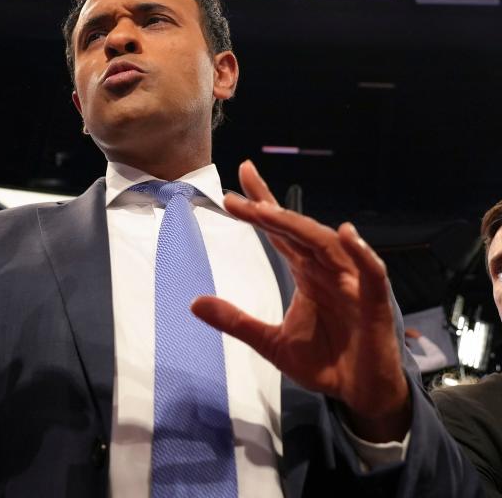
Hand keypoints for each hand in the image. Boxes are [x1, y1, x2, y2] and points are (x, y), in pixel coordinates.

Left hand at [191, 160, 410, 442]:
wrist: (359, 394)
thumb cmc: (323, 362)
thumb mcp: (269, 342)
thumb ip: (235, 320)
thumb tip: (194, 303)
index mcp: (306, 272)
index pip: (280, 231)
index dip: (261, 202)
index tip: (239, 175)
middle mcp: (328, 270)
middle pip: (298, 230)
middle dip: (268, 212)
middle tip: (237, 199)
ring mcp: (353, 284)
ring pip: (327, 244)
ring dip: (299, 226)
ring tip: (269, 212)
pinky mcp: (374, 304)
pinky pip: (372, 273)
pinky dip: (362, 253)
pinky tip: (346, 234)